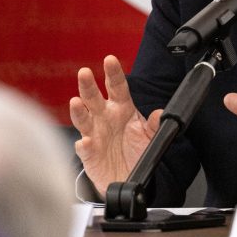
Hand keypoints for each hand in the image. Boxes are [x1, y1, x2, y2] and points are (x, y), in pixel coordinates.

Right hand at [69, 56, 160, 194]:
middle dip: (88, 86)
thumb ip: (154, 125)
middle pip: (94, 98)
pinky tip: (85, 141)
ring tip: (76, 102)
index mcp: (121, 108)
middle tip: (84, 73)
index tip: (110, 60)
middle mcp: (105, 118)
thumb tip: (161, 113)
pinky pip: (84, 147)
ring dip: (78, 111)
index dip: (113, 73)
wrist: (127, 176)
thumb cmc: (135, 150)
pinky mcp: (89, 153)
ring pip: (83, 118)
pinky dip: (84, 144)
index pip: (117, 87)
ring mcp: (94, 134)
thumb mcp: (149, 137)